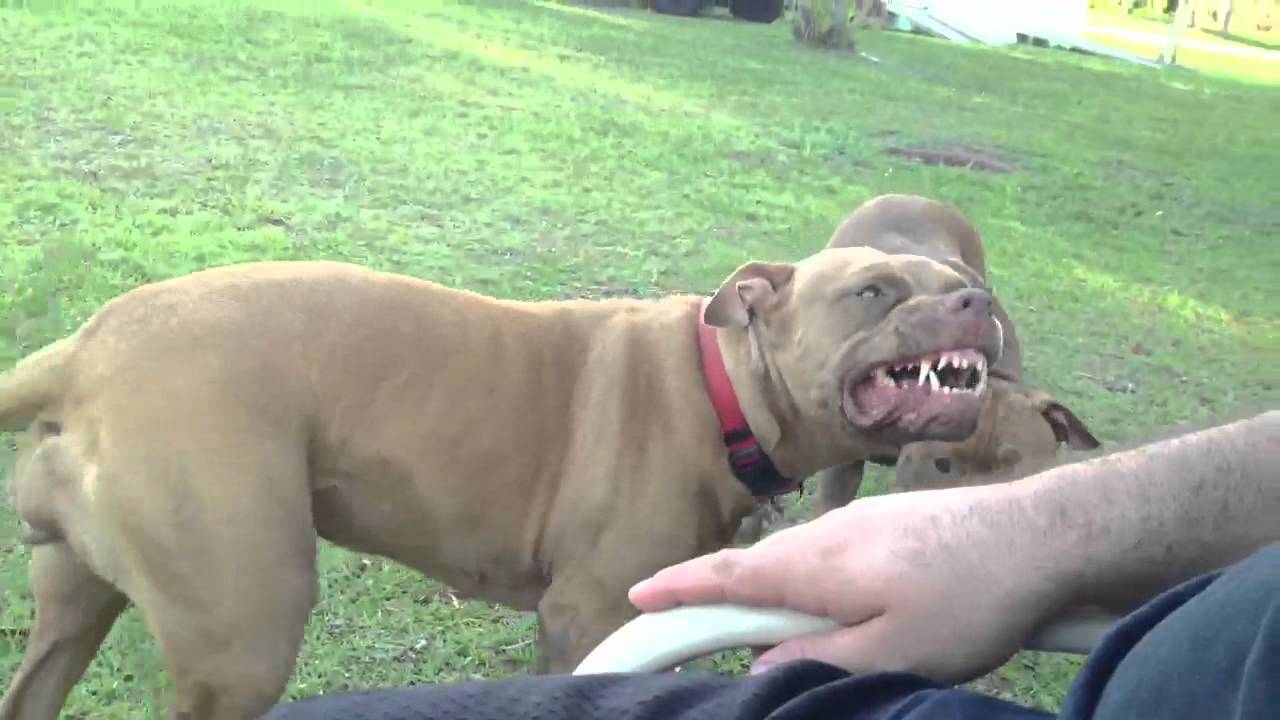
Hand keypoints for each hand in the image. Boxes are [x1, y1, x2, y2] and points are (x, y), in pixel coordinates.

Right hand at [628, 486, 1067, 682]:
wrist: (1040, 535)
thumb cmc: (970, 599)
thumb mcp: (897, 653)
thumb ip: (821, 660)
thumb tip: (761, 663)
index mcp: (819, 567)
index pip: (728, 576)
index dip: (677, 588)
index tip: (636, 597)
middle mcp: (826, 532)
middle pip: (754, 566)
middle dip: (719, 594)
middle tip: (695, 627)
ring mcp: (856, 519)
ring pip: (791, 558)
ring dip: (769, 589)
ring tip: (780, 627)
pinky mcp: (884, 519)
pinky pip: (822, 549)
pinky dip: (805, 577)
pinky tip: (836, 599)